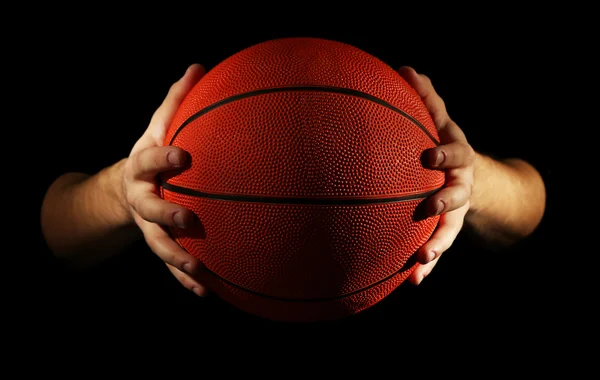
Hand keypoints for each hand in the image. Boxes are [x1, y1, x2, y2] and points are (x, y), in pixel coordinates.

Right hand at [122, 63, 209, 295]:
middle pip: (149, 208)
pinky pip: (170, 264)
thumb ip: (178, 100)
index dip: (163, 157)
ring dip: (177, 259)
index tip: (184, 156)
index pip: (150, 158)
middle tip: (190, 220)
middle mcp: (142, 197)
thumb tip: (200, 66)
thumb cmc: (155, 150)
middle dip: (166, 214)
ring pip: (158, 244)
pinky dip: (185, 278)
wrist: (129, 184)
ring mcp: (148, 224)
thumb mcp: (161, 124)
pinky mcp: (159, 241)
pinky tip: (207, 292)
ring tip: (200, 272)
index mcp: (142, 164)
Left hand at [398, 66, 474, 285]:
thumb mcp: (437, 120)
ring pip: (449, 230)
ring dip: (437, 245)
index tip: (427, 156)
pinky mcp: (445, 230)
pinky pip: (436, 248)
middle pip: (459, 196)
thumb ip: (424, 97)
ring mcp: (455, 212)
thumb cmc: (443, 142)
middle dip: (445, 203)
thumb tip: (403, 69)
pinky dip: (427, 266)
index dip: (445, 154)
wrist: (468, 174)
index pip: (456, 153)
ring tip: (421, 260)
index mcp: (457, 158)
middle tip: (428, 208)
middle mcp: (461, 186)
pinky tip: (410, 282)